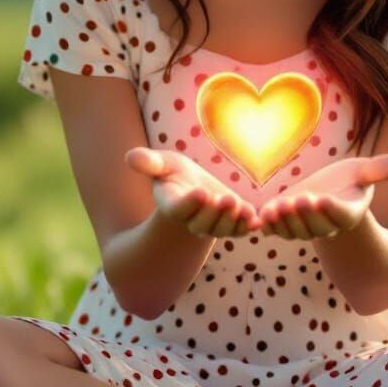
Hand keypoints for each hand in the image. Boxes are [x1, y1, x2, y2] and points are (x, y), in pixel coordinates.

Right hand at [125, 147, 258, 238]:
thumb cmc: (174, 173)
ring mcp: (212, 226)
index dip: (190, 203)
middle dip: (215, 212)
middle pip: (203, 223)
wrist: (193, 188)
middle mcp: (192, 220)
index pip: (180, 209)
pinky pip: (239, 230)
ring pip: (222, 229)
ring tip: (241, 207)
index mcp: (173, 206)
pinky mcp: (231, 225)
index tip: (200, 192)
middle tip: (226, 198)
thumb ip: (149, 163)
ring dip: (233, 221)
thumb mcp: (163, 164)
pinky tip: (258, 220)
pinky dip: (248, 227)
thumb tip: (129, 156)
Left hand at [249, 155, 387, 240]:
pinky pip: (277, 231)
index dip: (332, 210)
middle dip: (306, 214)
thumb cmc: (345, 180)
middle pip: (317, 226)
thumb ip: (377, 170)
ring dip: (285, 221)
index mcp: (348, 213)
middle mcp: (327, 226)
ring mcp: (305, 229)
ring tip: (277, 206)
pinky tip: (261, 216)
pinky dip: (269, 226)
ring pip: (295, 231)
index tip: (323, 199)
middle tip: (298, 200)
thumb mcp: (360, 171)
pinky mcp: (285, 226)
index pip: (342, 216)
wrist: (323, 193)